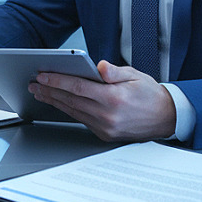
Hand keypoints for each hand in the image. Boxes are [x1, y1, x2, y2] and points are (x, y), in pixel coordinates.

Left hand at [28, 60, 175, 140]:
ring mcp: (105, 127)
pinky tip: (59, 102)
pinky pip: (81, 119)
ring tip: (40, 92)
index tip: (42, 75)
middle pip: (70, 100)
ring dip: (54, 101)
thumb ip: (114, 72)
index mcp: (114, 98)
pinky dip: (67, 110)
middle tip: (34, 83)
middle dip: (49, 90)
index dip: (57, 80)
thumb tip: (100, 66)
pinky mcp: (105, 134)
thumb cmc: (150, 95)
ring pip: (73, 111)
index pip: (78, 87)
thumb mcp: (135, 76)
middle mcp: (108, 115)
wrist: (167, 119)